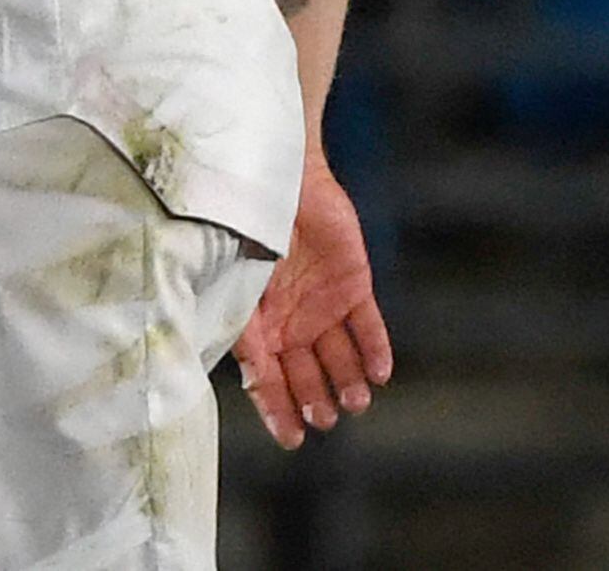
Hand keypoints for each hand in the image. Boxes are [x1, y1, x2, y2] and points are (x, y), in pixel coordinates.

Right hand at [234, 155, 393, 449]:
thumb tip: (240, 367)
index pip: (264, 375)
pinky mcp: (352, 283)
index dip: (276, 407)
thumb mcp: (228, 271)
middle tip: (324, 421)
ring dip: (346, 382)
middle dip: (314, 399)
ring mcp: (321, 301)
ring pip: (337, 354)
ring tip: (355, 404)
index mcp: (251, 318)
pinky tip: (380, 374)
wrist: (274, 169)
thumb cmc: (238, 218)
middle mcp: (287, 317)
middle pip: (303, 370)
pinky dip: (374, 349)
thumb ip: (236, 316)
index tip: (291, 438)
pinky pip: (367, 324)